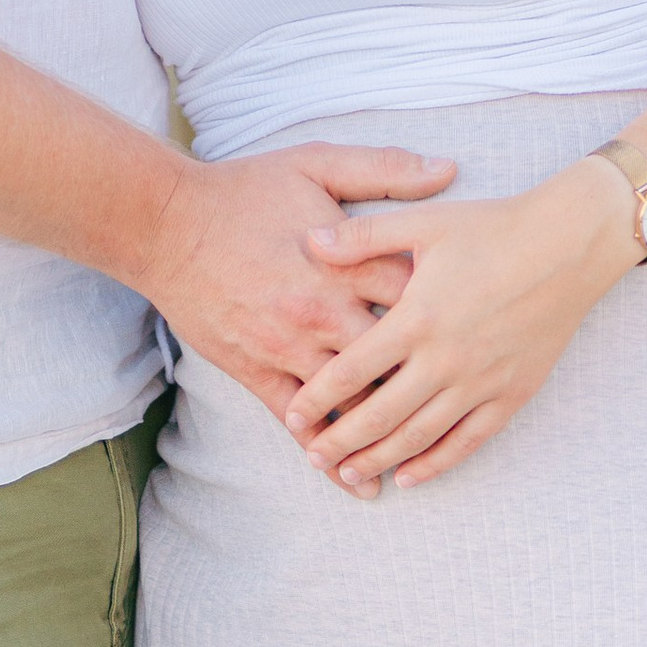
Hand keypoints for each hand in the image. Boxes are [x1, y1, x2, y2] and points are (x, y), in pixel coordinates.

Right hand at [143, 145, 454, 431]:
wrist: (168, 225)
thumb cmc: (245, 191)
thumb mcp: (316, 164)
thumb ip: (383, 170)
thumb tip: (448, 170)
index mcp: (343, 261)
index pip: (416, 293)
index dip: (451, 306)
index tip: (478, 318)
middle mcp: (323, 311)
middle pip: (394, 357)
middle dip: (429, 376)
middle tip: (464, 392)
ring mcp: (290, 347)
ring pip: (353, 400)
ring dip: (388, 428)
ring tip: (426, 454)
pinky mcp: (258, 372)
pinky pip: (301, 423)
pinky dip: (331, 455)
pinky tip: (357, 482)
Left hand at [285, 154, 644, 489]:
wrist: (567, 246)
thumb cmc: (493, 228)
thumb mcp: (424, 223)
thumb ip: (364, 236)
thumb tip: (310, 240)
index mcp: (417, 317)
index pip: (353, 369)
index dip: (318, 396)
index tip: (293, 414)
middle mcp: (445, 359)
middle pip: (380, 414)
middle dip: (340, 441)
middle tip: (311, 458)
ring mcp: (480, 382)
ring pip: (420, 436)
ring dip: (380, 459)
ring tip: (349, 474)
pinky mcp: (511, 394)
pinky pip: (467, 441)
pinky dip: (436, 464)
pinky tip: (410, 477)